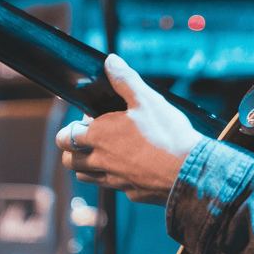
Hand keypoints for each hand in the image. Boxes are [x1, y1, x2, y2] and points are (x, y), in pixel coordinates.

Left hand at [55, 54, 201, 204]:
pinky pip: (112, 185)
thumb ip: (125, 80)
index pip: (64, 137)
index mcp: (99, 136)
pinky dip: (113, 176)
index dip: (71, 128)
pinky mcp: (130, 192)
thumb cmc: (167, 134)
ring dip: (88, 165)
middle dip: (73, 148)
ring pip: (86, 176)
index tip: (89, 120)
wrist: (189, 172)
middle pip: (69, 160)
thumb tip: (110, 61)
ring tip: (107, 151)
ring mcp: (115, 179)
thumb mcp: (147, 99)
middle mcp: (101, 160)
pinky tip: (131, 166)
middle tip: (93, 137)